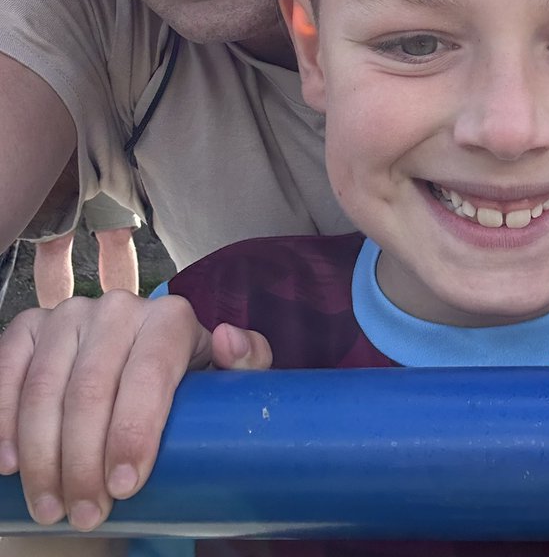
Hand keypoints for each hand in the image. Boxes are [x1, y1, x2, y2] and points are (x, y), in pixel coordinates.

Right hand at [0, 291, 271, 530]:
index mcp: (170, 318)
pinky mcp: (30, 327)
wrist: (138, 384)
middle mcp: (120, 307)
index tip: (124, 487)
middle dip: (84, 461)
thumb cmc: (187, 393)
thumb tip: (228, 337)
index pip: (150, 369)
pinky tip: (10, 464)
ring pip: (44, 387)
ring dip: (41, 456)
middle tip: (87, 515)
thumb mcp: (226, 385)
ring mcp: (70, 314)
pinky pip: (6, 369)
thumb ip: (249, 364)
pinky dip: (2, 418)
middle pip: (91, 388)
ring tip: (51, 508)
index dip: (134, 429)